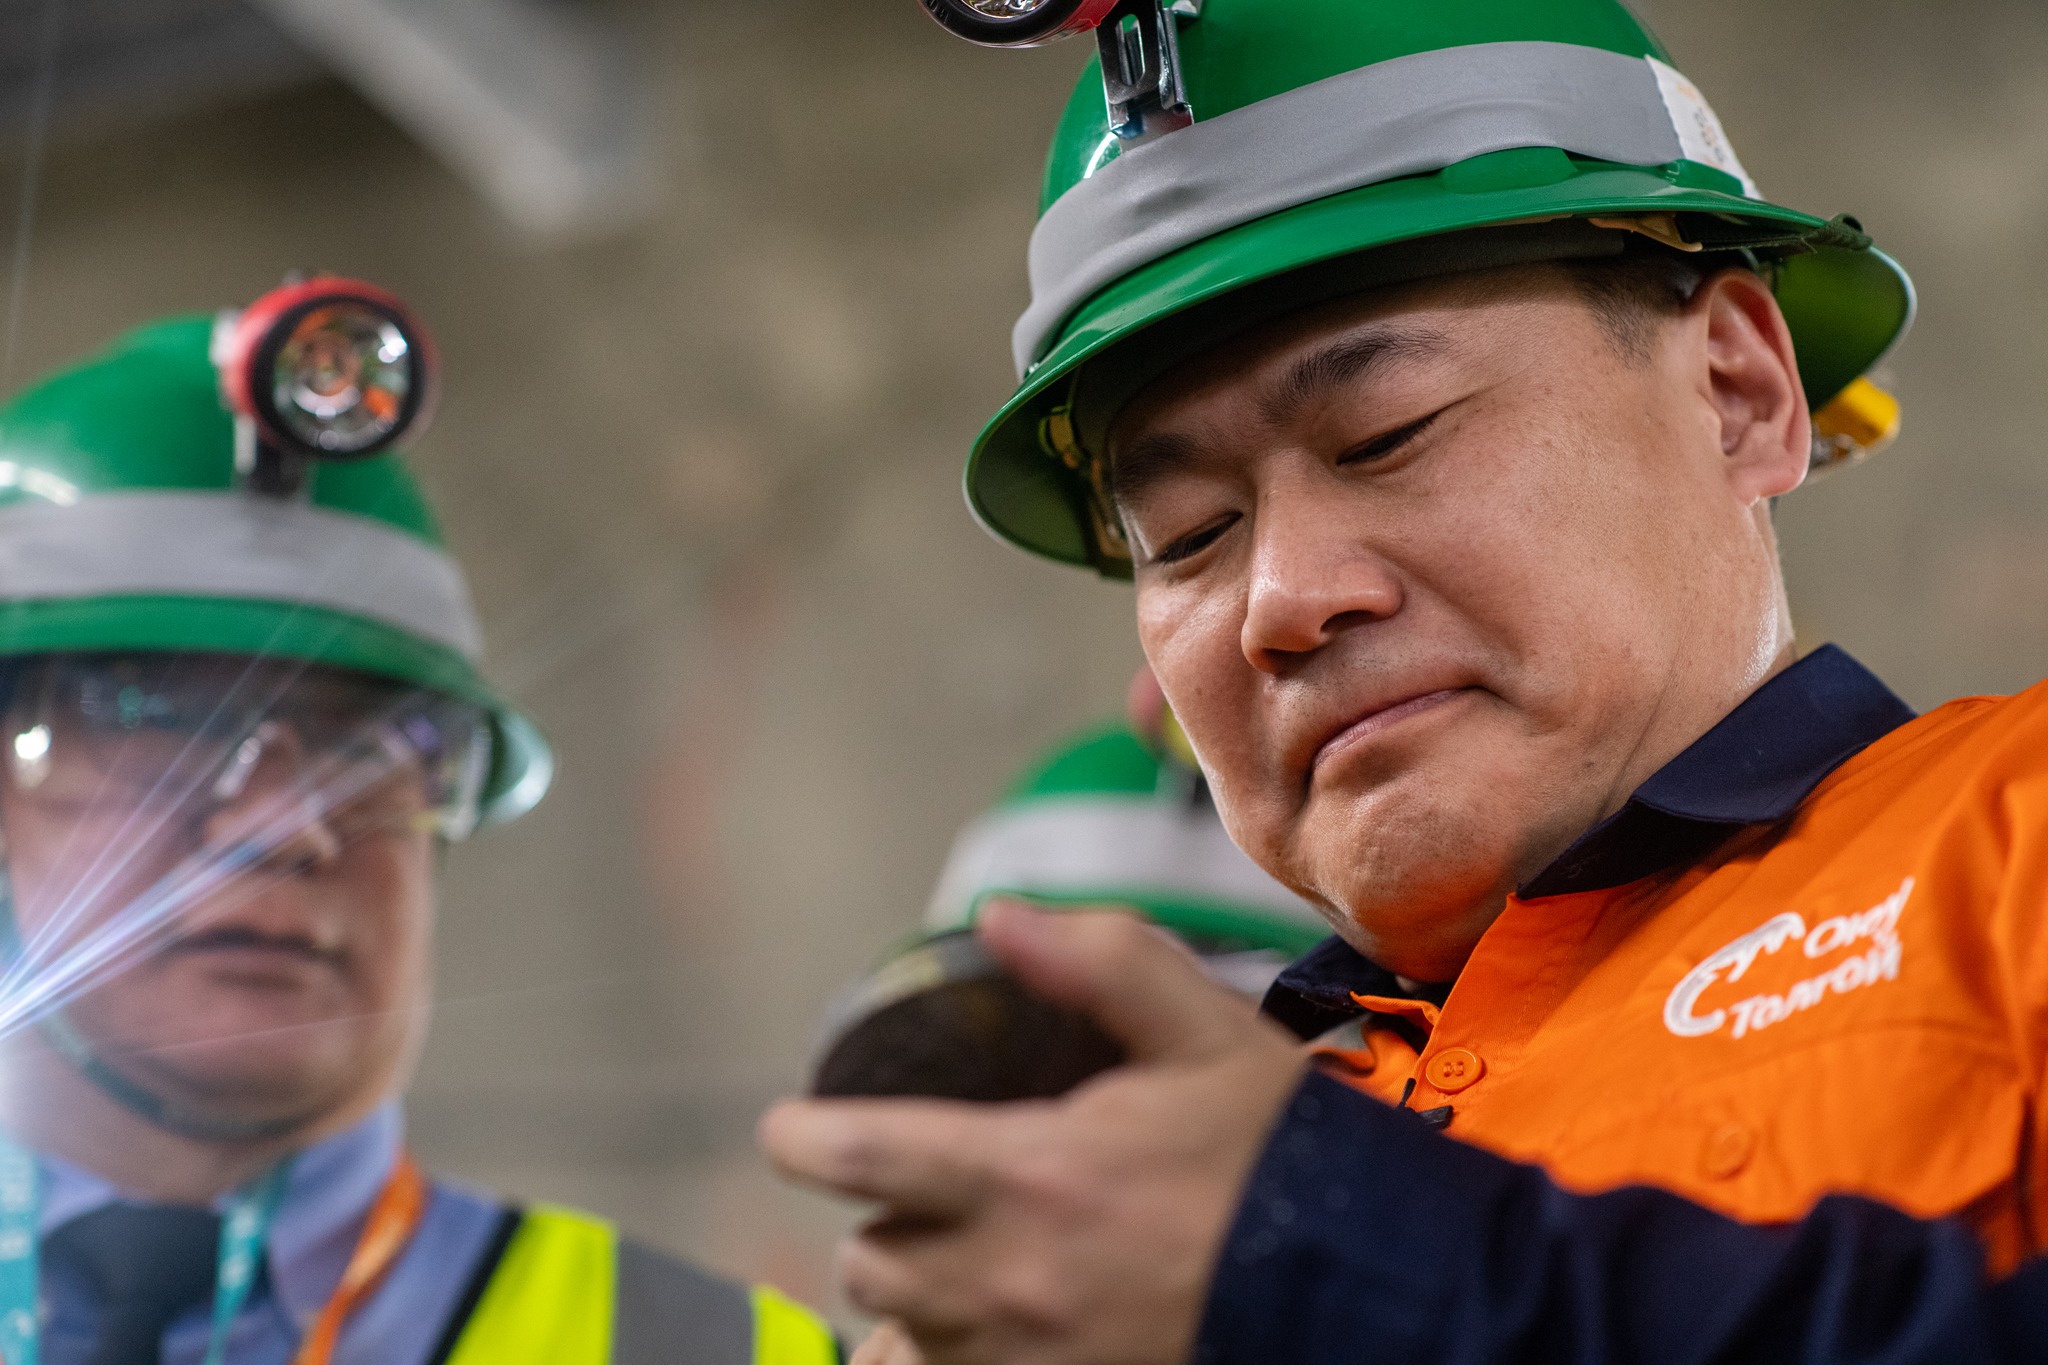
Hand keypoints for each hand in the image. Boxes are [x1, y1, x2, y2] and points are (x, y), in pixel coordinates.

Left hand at [759, 900, 1307, 1364]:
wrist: (1368, 1287)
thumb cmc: (1278, 1156)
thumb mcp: (1204, 1031)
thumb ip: (1099, 961)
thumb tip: (997, 916)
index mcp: (1031, 1176)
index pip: (861, 1160)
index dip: (802, 1138)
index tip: (790, 1128)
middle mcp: (1010, 1285)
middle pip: (871, 1266)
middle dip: (882, 1224)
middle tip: (923, 1193)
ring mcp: (1031, 1363)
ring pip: (904, 1341)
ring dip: (918, 1299)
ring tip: (964, 1261)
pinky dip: (950, 1357)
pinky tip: (991, 1325)